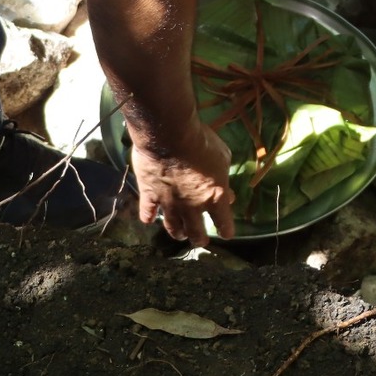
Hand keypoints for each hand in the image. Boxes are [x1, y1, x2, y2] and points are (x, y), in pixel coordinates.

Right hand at [128, 114, 236, 244]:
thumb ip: (224, 177)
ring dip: (177, 233)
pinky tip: (149, 219)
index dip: (226, 230)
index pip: (223, 222)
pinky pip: (147, 212)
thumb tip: (227, 192)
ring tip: (179, 234)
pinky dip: (148, 217)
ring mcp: (169, 203)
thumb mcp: (223, 156)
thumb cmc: (202, 142)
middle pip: (195, 232)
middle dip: (199, 239)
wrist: (170, 135)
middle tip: (200, 240)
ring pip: (172, 227)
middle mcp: (192, 206)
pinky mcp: (149, 195)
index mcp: (214, 197)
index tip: (227, 234)